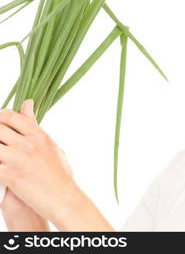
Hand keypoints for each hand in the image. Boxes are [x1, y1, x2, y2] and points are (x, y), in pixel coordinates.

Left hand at [0, 99, 76, 222]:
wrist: (63, 198)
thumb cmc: (60, 175)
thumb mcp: (51, 145)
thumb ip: (35, 125)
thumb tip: (28, 103)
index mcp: (39, 135)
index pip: (11, 116)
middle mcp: (28, 144)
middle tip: (1, 145)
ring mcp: (18, 158)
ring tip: (1, 157)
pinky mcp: (10, 175)